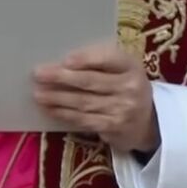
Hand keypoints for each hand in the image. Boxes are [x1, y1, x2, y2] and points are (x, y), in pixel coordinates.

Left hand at [33, 42, 157, 152]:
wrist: (148, 121)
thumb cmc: (125, 86)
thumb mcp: (122, 69)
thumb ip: (100, 61)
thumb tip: (62, 62)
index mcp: (131, 66)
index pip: (109, 59)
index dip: (87, 59)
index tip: (65, 60)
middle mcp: (130, 87)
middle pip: (91, 81)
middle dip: (62, 77)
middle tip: (38, 74)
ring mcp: (122, 110)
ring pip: (84, 103)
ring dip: (58, 98)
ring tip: (38, 93)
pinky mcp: (113, 128)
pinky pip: (84, 120)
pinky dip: (65, 114)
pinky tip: (50, 109)